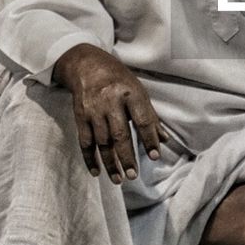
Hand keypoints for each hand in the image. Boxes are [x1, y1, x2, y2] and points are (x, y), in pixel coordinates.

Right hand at [52, 43, 161, 184]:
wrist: (86, 65)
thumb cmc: (119, 80)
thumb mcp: (138, 91)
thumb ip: (150, 116)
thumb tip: (165, 140)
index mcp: (130, 93)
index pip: (142, 119)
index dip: (149, 139)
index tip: (155, 156)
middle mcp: (110, 101)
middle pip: (120, 134)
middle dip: (127, 157)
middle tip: (133, 175)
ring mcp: (93, 110)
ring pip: (102, 142)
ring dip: (110, 163)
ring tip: (119, 179)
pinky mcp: (80, 116)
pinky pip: (84, 141)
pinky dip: (89, 158)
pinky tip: (96, 172)